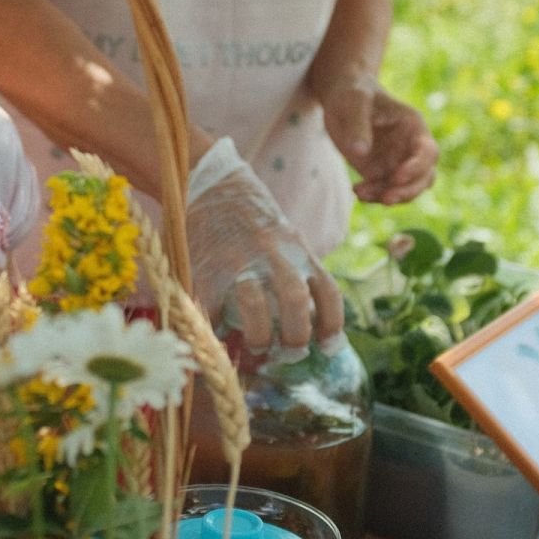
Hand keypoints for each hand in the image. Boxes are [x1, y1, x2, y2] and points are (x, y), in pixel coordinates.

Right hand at [184, 139, 343, 360]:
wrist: (213, 186)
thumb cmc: (254, 223)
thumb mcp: (287, 241)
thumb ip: (299, 276)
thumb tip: (311, 328)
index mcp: (298, 252)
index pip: (327, 291)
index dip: (332, 324)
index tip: (328, 347)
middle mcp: (273, 257)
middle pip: (295, 301)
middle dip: (296, 337)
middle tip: (290, 353)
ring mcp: (238, 263)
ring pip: (254, 306)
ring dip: (259, 336)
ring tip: (256, 346)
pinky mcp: (206, 270)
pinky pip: (212, 309)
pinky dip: (217, 329)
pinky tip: (220, 332)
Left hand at [320, 78, 438, 204]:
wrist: (341, 97)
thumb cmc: (352, 93)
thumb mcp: (353, 101)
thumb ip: (358, 124)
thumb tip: (361, 152)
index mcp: (413, 126)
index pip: (427, 152)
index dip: (417, 167)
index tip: (397, 177)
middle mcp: (410, 147)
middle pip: (425, 176)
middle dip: (408, 191)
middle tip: (386, 199)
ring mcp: (397, 161)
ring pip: (407, 189)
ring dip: (389, 196)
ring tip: (361, 192)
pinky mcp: (381, 171)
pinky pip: (384, 191)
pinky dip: (374, 196)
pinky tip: (357, 190)